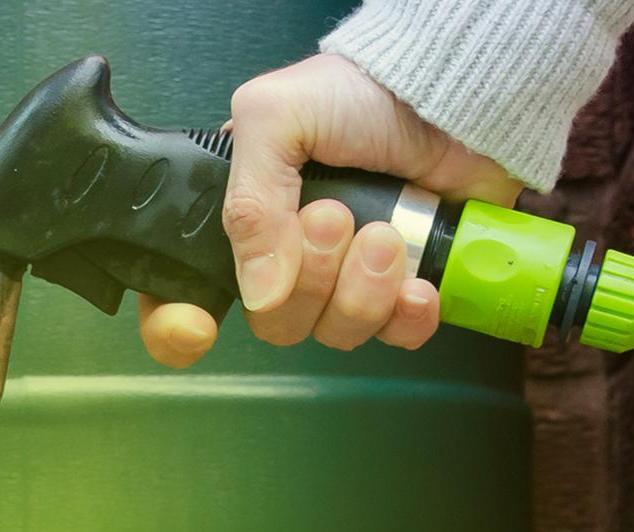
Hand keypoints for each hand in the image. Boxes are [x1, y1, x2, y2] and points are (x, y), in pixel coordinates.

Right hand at [138, 53, 523, 367]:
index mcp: (241, 219)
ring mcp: (345, 277)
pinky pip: (394, 337)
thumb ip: (250, 204)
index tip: (214, 318)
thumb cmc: (358, 92)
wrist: (448, 92)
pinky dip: (406, 318)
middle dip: (311, 279)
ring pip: (334, 333)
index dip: (184, 321)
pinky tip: (417, 283)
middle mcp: (286, 256)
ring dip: (362, 290)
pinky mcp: (402, 288)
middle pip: (275, 322)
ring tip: (386, 232)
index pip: (191, 294)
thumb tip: (260, 293)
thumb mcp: (276, 118)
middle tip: (337, 217)